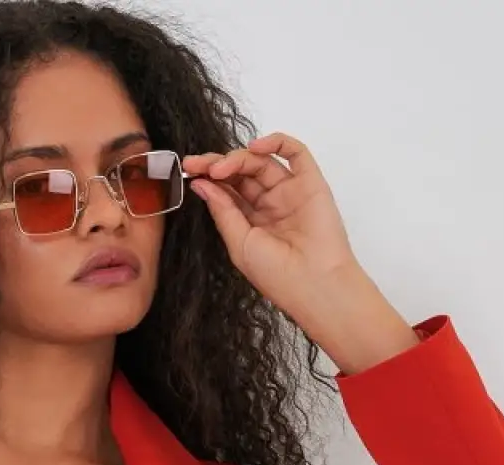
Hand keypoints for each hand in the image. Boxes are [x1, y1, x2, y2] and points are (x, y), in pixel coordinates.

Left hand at [183, 133, 361, 321]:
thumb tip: (202, 184)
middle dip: (216, 165)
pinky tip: (255, 147)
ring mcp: (290, 192)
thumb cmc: (277, 275)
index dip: (208, 178)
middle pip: (240, 173)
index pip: (227, 191)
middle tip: (197, 165)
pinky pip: (296, 152)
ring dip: (238, 157)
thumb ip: (223, 211)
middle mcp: (269, 204)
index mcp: (251, 222)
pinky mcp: (310, 182)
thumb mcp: (239, 244)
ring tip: (220, 167)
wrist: (313, 284)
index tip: (189, 172)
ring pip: (261, 161)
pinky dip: (276, 142)